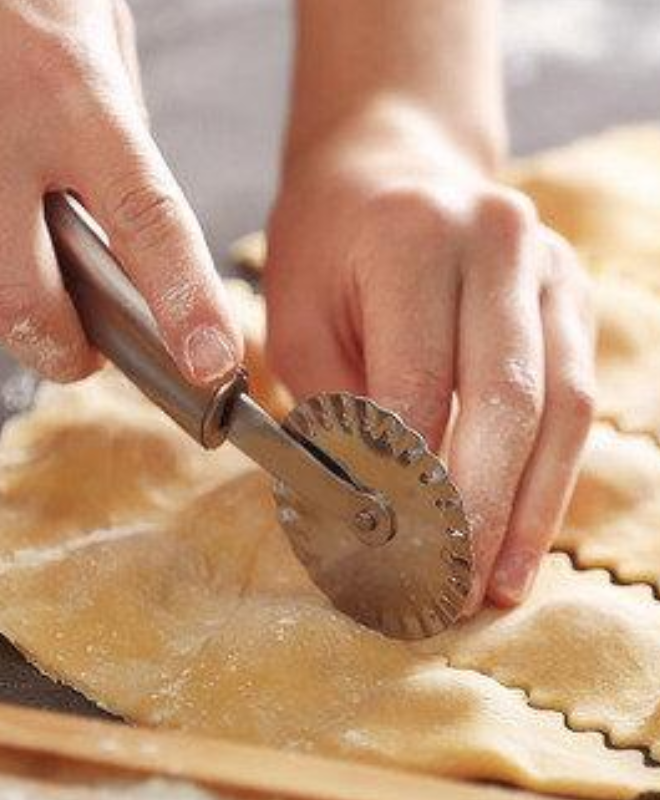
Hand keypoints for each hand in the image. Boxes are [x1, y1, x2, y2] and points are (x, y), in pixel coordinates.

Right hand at [0, 0, 240, 382]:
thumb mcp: (99, 44)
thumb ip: (118, 144)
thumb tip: (124, 232)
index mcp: (77, 98)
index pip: (147, 225)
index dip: (185, 306)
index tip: (211, 361)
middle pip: (23, 302)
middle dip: (61, 349)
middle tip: (86, 350)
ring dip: (4, 275)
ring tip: (15, 214)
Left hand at [265, 108, 595, 610]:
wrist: (386, 165)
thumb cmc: (324, 245)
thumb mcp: (298, 318)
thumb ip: (334, 407)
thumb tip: (368, 508)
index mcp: (410, 239)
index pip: (417, 385)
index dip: (406, 481)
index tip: (389, 552)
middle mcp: (496, 242)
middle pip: (507, 401)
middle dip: (480, 508)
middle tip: (452, 586)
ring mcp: (548, 264)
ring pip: (560, 404)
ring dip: (530, 502)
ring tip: (499, 578)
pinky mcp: (570, 291)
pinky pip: (575, 392)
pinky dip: (551, 466)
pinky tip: (526, 521)